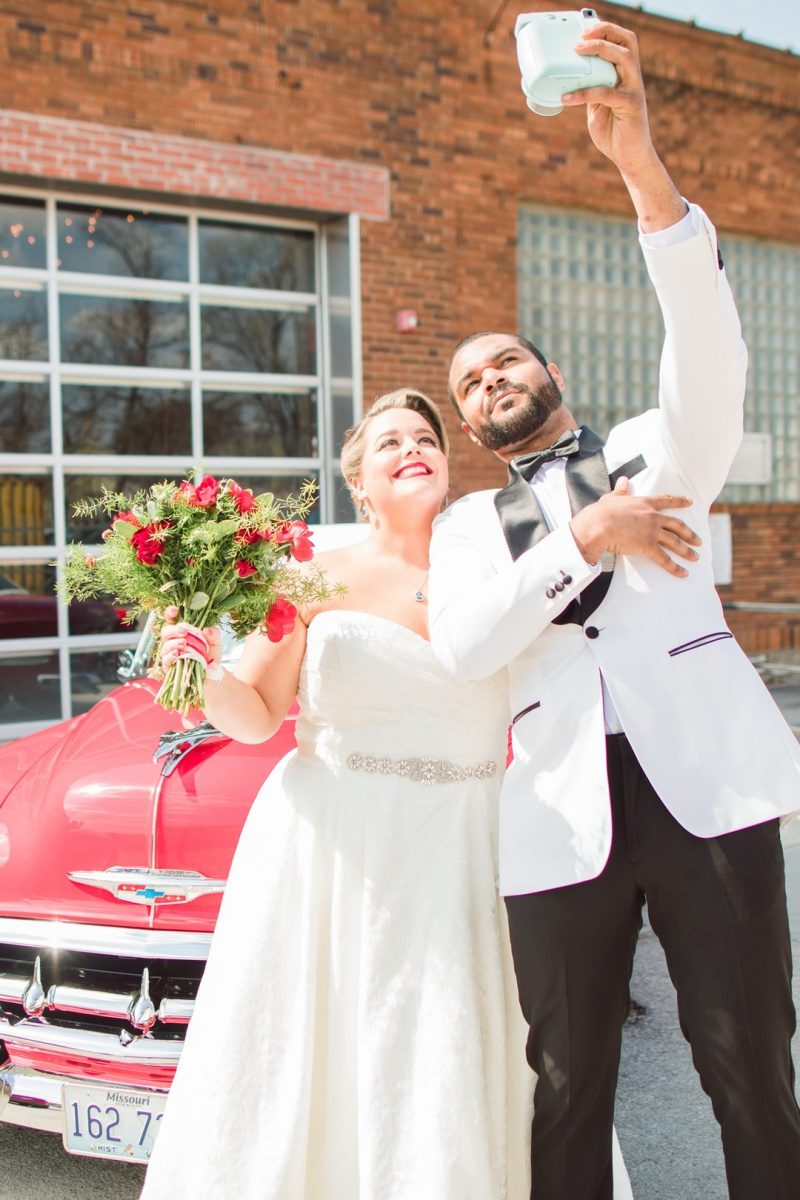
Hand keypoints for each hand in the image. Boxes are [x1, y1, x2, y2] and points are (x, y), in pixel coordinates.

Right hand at [160, 619, 222, 677]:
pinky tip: (177, 654)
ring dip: (173, 643)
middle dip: (173, 629)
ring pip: (165, 646)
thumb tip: (208, 629)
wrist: (212, 675)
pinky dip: (170, 656)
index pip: (172, 619)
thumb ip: (214, 635)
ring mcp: (170, 654)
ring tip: (184, 643)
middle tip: (184, 631)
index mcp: (182, 631)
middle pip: (166, 631)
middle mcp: (174, 641)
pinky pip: (165, 661)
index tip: (175, 610)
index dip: (170, 613)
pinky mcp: (170, 667)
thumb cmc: (211, 655)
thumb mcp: (216, 643)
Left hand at [563, 21, 652, 171]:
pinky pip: (606, 93)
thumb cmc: (614, 132)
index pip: (622, 42)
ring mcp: (634, 90)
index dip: (606, 31)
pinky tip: (568, 98)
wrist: (629, 158)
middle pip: (627, 41)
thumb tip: (570, 80)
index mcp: (626, 75)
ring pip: (623, 57)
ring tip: (577, 51)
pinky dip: (585, 92)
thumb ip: (591, 90)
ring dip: (600, 50)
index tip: (583, 32)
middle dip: (605, 31)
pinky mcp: (631, 105)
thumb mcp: (597, 107)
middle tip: (581, 37)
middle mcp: (633, 78)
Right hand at [570, 477, 700, 576]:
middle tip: (699, 540)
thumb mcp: (612, 497)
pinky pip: (664, 559)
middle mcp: (653, 517)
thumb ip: (621, 490)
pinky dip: (675, 567)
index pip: (666, 501)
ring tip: (695, 557)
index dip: (680, 501)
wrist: (598, 525)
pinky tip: (683, 573)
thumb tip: (624, 480)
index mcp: (645, 503)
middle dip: (689, 533)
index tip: (690, 501)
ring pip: (675, 542)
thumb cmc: (602, 512)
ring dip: (687, 551)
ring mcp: (652, 532)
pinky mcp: (648, 546)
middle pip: (677, 525)